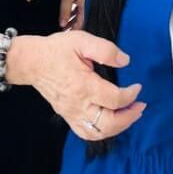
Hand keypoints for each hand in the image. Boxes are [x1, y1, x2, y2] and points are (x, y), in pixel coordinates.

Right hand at [10, 31, 145, 139]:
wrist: (31, 61)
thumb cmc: (57, 50)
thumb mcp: (82, 40)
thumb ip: (106, 50)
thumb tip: (125, 61)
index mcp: (84, 86)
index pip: (114, 99)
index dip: (131, 95)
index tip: (138, 87)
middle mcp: (78, 104)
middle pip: (108, 122)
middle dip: (129, 117)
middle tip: (141, 106)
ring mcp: (71, 113)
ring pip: (98, 132)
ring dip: (118, 127)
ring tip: (130, 116)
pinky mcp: (66, 115)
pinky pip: (85, 133)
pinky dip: (101, 132)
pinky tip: (111, 123)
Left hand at [59, 0, 87, 29]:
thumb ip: (65, 12)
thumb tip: (62, 24)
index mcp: (85, 8)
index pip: (81, 24)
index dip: (74, 31)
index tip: (66, 35)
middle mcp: (88, 6)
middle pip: (81, 20)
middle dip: (73, 26)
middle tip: (64, 30)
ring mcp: (87, 1)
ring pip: (81, 14)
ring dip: (73, 19)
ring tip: (65, 23)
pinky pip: (81, 8)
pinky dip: (75, 12)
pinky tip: (69, 12)